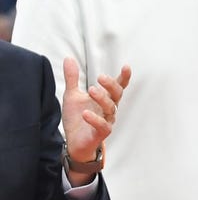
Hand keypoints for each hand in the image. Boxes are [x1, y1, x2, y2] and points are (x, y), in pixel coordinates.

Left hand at [61, 58, 131, 185]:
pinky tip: (86, 113)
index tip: (126, 67)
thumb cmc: (77, 118)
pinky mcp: (101, 133)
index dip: (123, 77)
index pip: (118, 86)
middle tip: (100, 78)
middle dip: (111, 85)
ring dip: (102, 98)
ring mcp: (107, 120)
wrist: (73, 141)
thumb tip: (69, 59)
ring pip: (110, 108)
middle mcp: (109, 108)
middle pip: (117, 95)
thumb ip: (73, 78)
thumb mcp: (72, 95)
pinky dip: (95, 119)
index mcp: (105, 98)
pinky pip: (103, 126)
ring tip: (91, 90)